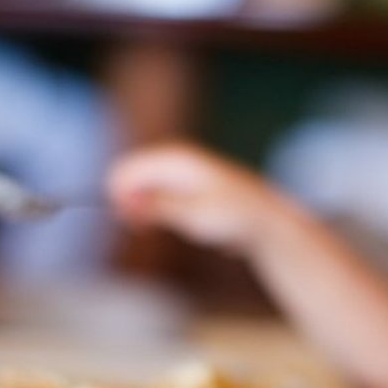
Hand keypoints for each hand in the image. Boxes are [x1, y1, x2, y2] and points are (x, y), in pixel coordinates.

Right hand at [106, 142, 293, 252]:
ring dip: (144, 210)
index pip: (125, 170)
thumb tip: (126, 201)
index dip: (120, 197)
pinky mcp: (187, 188)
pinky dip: (159, 212)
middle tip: (143, 228)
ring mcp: (181, 173)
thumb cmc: (233, 216)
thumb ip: (158, 206)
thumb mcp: (193, 214)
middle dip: (130, 203)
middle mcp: (175, 159)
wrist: (266, 221)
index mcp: (174, 158)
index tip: (135, 222)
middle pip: (131, 177)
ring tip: (166, 227)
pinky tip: (180, 225)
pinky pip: (159, 196)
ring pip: (144, 189)